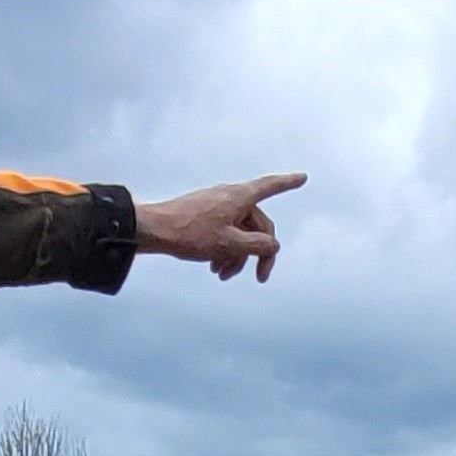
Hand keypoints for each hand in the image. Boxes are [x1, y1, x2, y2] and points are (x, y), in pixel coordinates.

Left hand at [132, 171, 305, 282]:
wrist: (152, 230)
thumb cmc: (189, 233)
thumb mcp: (229, 244)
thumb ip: (258, 245)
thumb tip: (273, 245)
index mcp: (239, 197)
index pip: (270, 186)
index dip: (287, 183)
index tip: (302, 177)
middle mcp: (229, 197)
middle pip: (257, 224)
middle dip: (259, 252)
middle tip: (260, 277)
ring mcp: (216, 205)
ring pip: (239, 232)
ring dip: (237, 256)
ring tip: (223, 275)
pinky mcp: (204, 215)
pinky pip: (224, 232)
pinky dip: (225, 250)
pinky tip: (214, 269)